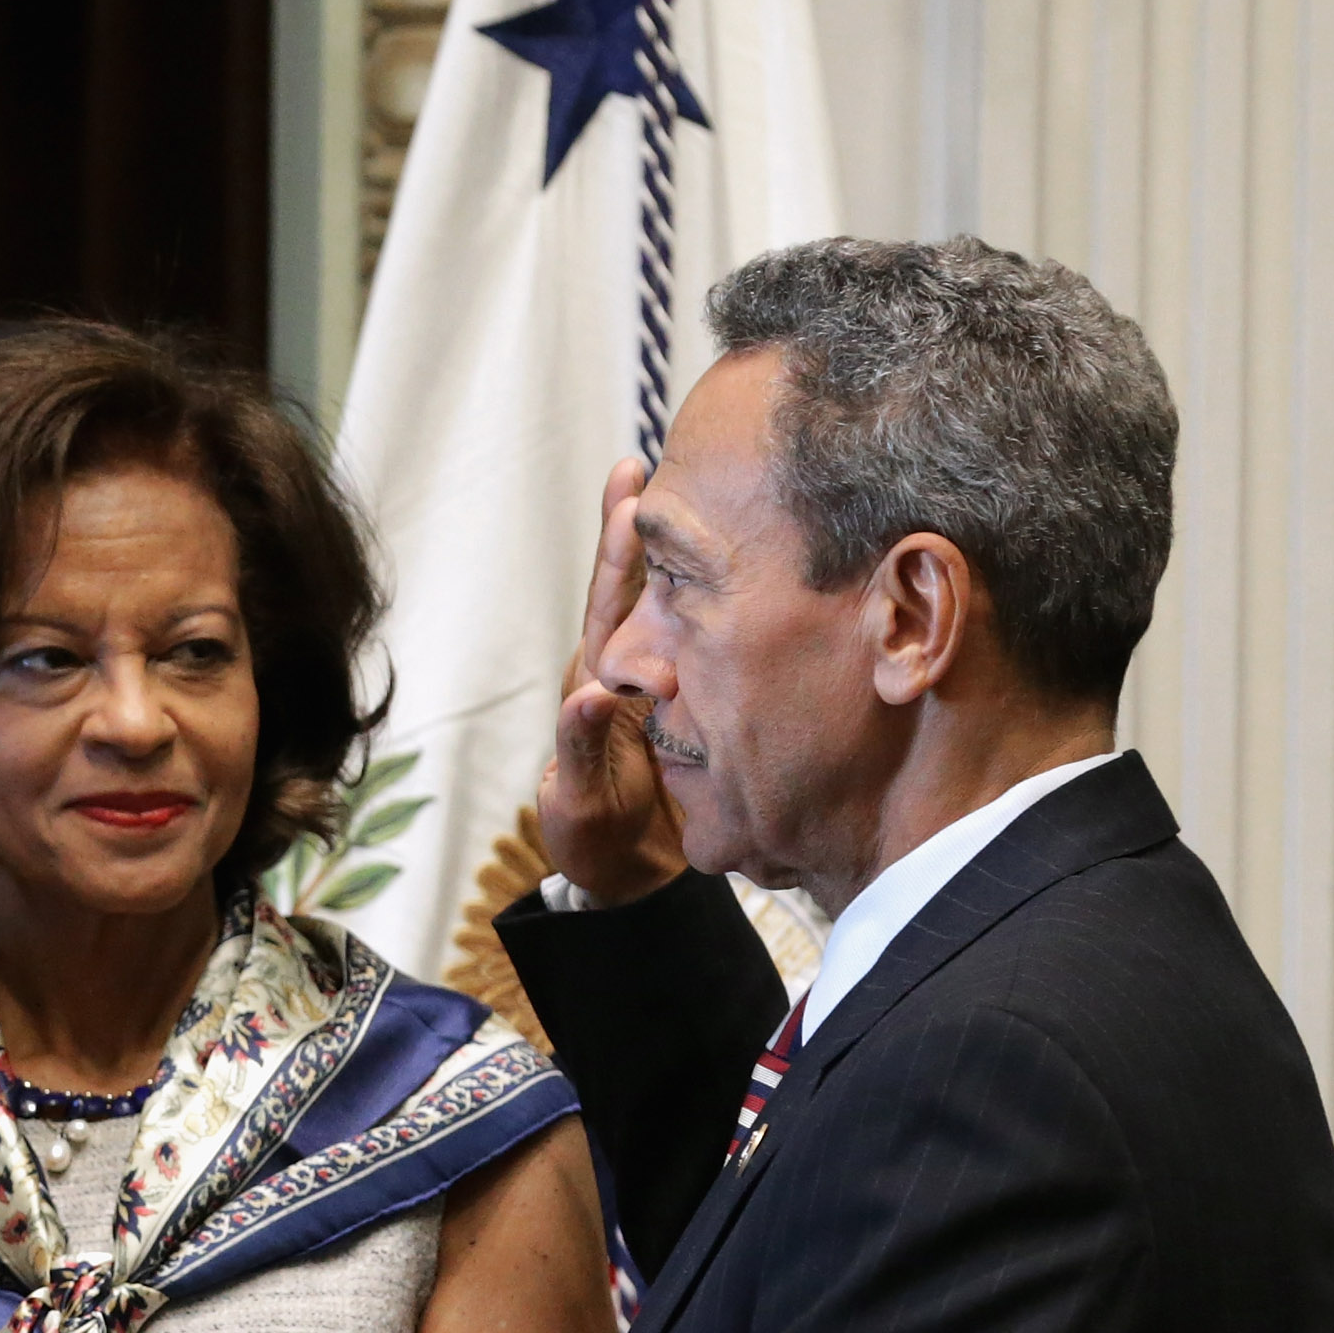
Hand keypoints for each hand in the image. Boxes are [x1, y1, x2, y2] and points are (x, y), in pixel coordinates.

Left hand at [538, 457, 686, 905]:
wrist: (630, 876)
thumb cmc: (595, 839)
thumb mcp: (582, 800)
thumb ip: (582, 749)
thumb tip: (595, 693)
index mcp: (596, 684)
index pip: (609, 601)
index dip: (618, 545)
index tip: (631, 483)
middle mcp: (626, 671)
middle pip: (640, 584)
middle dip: (652, 523)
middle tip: (665, 456)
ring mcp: (660, 684)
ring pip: (676, 609)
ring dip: (691, 555)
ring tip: (716, 492)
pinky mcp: (690, 702)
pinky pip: (706, 644)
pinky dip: (720, 603)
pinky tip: (751, 568)